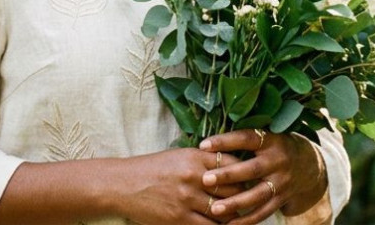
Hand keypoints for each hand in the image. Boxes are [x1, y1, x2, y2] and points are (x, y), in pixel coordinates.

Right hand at [110, 148, 243, 224]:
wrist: (123, 185)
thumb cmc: (153, 169)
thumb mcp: (179, 156)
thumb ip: (204, 161)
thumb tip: (232, 168)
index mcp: (195, 157)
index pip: (234, 165)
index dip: (246, 174)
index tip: (251, 180)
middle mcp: (194, 176)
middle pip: (234, 189)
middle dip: (243, 197)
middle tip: (249, 201)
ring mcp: (187, 199)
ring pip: (224, 211)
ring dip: (233, 216)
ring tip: (238, 217)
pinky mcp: (179, 218)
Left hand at [196, 129, 327, 224]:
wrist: (308, 166)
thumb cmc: (275, 148)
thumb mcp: (266, 137)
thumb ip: (243, 139)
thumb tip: (207, 142)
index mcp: (272, 141)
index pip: (247, 138)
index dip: (225, 141)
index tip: (203, 145)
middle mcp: (279, 161)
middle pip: (252, 170)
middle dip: (228, 175)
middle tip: (205, 179)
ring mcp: (282, 182)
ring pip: (257, 195)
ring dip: (235, 203)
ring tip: (215, 209)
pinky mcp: (282, 199)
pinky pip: (263, 212)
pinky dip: (246, 220)